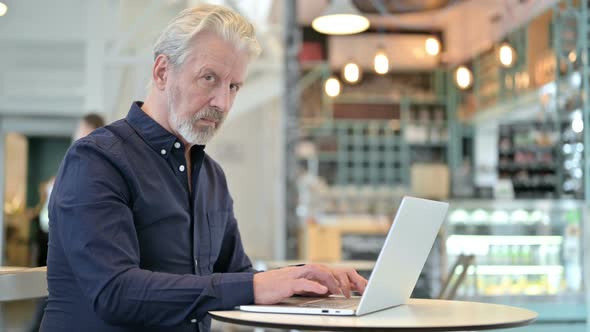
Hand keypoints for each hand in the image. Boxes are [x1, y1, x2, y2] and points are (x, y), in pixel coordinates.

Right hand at [253, 264, 367, 304]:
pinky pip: (303, 282)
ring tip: (340, 290)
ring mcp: (293, 275)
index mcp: (301, 272)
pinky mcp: (286, 284)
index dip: (337, 276)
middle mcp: (299, 270)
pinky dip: (315, 286)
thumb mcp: (292, 287)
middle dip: (338, 277)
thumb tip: (323, 290)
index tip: (348, 285)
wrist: (251, 288)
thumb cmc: (269, 289)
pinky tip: (324, 290)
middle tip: (349, 288)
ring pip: (316, 272)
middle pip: (324, 268)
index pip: (324, 270)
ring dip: (330, 280)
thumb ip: (307, 286)